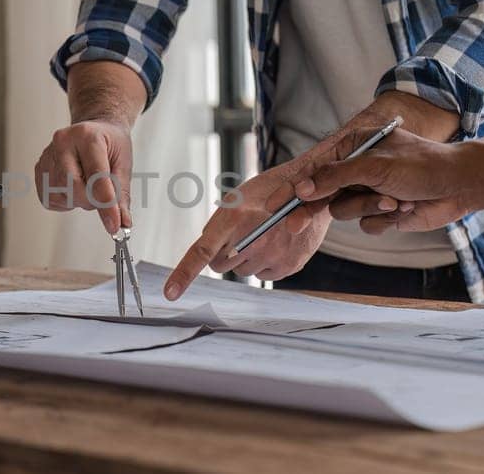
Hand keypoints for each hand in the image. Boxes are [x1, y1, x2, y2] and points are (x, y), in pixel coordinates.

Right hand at [35, 119, 133, 232]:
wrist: (94, 129)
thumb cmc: (109, 143)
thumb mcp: (123, 164)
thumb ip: (121, 195)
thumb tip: (122, 222)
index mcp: (87, 136)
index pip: (96, 176)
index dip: (106, 204)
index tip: (114, 224)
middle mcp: (62, 143)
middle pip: (73, 187)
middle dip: (91, 201)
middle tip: (102, 195)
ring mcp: (47, 156)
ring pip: (61, 196)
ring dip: (79, 200)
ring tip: (87, 183)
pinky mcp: (38, 171)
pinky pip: (50, 199)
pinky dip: (66, 200)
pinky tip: (74, 186)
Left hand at [163, 150, 336, 299]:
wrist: (313, 189)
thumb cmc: (272, 190)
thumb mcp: (239, 197)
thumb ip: (220, 224)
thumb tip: (206, 245)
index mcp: (234, 219)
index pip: (202, 251)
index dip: (184, 274)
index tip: (170, 293)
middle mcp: (253, 240)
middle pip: (221, 266)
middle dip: (224, 255)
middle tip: (241, 235)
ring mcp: (272, 254)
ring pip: (243, 272)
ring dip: (247, 259)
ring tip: (263, 235)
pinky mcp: (289, 265)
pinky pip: (264, 275)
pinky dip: (266, 264)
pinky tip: (276, 243)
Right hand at [294, 128, 475, 233]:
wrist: (460, 185)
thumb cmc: (421, 165)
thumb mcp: (373, 166)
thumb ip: (334, 177)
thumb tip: (303, 189)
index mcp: (354, 147)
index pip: (314, 170)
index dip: (292, 188)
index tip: (272, 203)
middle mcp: (358, 169)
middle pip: (322, 195)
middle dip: (314, 209)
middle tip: (293, 225)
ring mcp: (369, 192)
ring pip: (344, 212)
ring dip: (369, 208)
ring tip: (394, 201)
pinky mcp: (382, 213)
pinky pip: (365, 225)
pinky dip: (383, 220)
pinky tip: (404, 208)